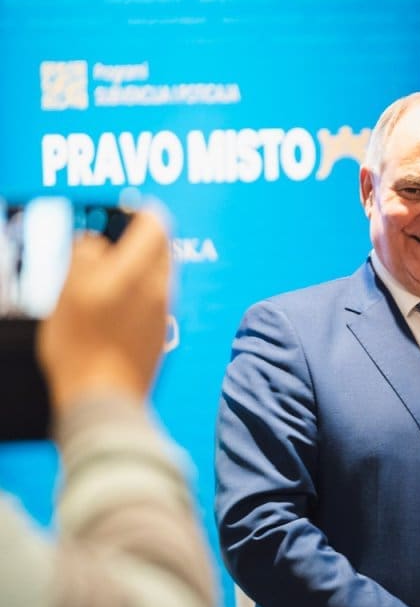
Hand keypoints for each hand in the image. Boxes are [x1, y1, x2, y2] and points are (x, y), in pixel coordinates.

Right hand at [37, 210, 170, 411]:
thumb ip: (84, 254)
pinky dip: (138, 288)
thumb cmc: (84, 345)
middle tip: (109, 241)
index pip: (155, 223)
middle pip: (160, 246)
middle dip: (137, 237)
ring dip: (136, 264)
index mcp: (142, 270)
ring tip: (104, 272)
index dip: (136, 212)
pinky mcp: (159, 331)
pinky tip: (113, 300)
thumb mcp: (69, 288)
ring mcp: (164, 311)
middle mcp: (161, 288)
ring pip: (157, 272)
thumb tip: (93, 240)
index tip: (118, 212)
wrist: (104, 394)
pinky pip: (154, 296)